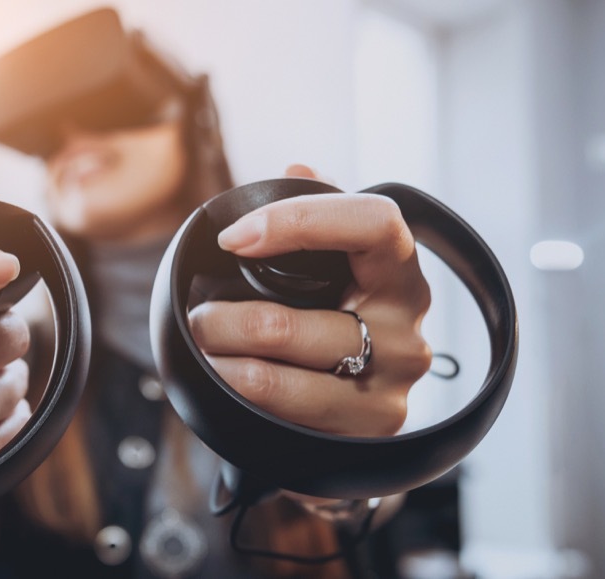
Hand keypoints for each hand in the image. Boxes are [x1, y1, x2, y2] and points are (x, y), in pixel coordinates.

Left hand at [188, 164, 431, 436]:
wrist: (355, 419)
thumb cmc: (339, 322)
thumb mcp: (338, 269)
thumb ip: (319, 216)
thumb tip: (298, 169)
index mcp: (400, 274)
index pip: (372, 223)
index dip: (297, 220)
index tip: (233, 238)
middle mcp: (407, 332)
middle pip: (284, 321)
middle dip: (219, 318)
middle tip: (197, 315)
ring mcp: (389, 390)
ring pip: (268, 375)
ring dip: (216, 358)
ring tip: (201, 347)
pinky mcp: (363, 435)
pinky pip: (272, 413)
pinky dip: (231, 391)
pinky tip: (218, 380)